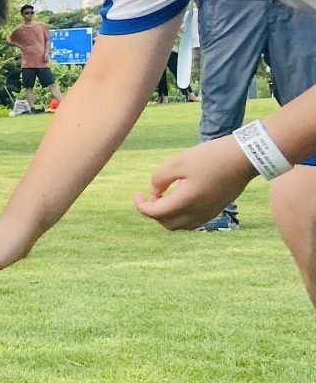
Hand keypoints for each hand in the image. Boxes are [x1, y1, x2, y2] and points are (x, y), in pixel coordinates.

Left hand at [134, 136, 252, 229]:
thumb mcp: (178, 162)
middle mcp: (198, 213)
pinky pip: (193, 221)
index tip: (138, 193)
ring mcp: (209, 213)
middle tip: (150, 196)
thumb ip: (160, 178)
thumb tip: (155, 192)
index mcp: (186, 202)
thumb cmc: (211, 157)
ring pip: (180, 225)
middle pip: (166, 223)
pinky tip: (181, 197)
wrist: (245, 158)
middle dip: (154, 212)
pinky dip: (181, 215)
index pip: (155, 213)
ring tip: (165, 196)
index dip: (141, 205)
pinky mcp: (217, 210)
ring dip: (168, 215)